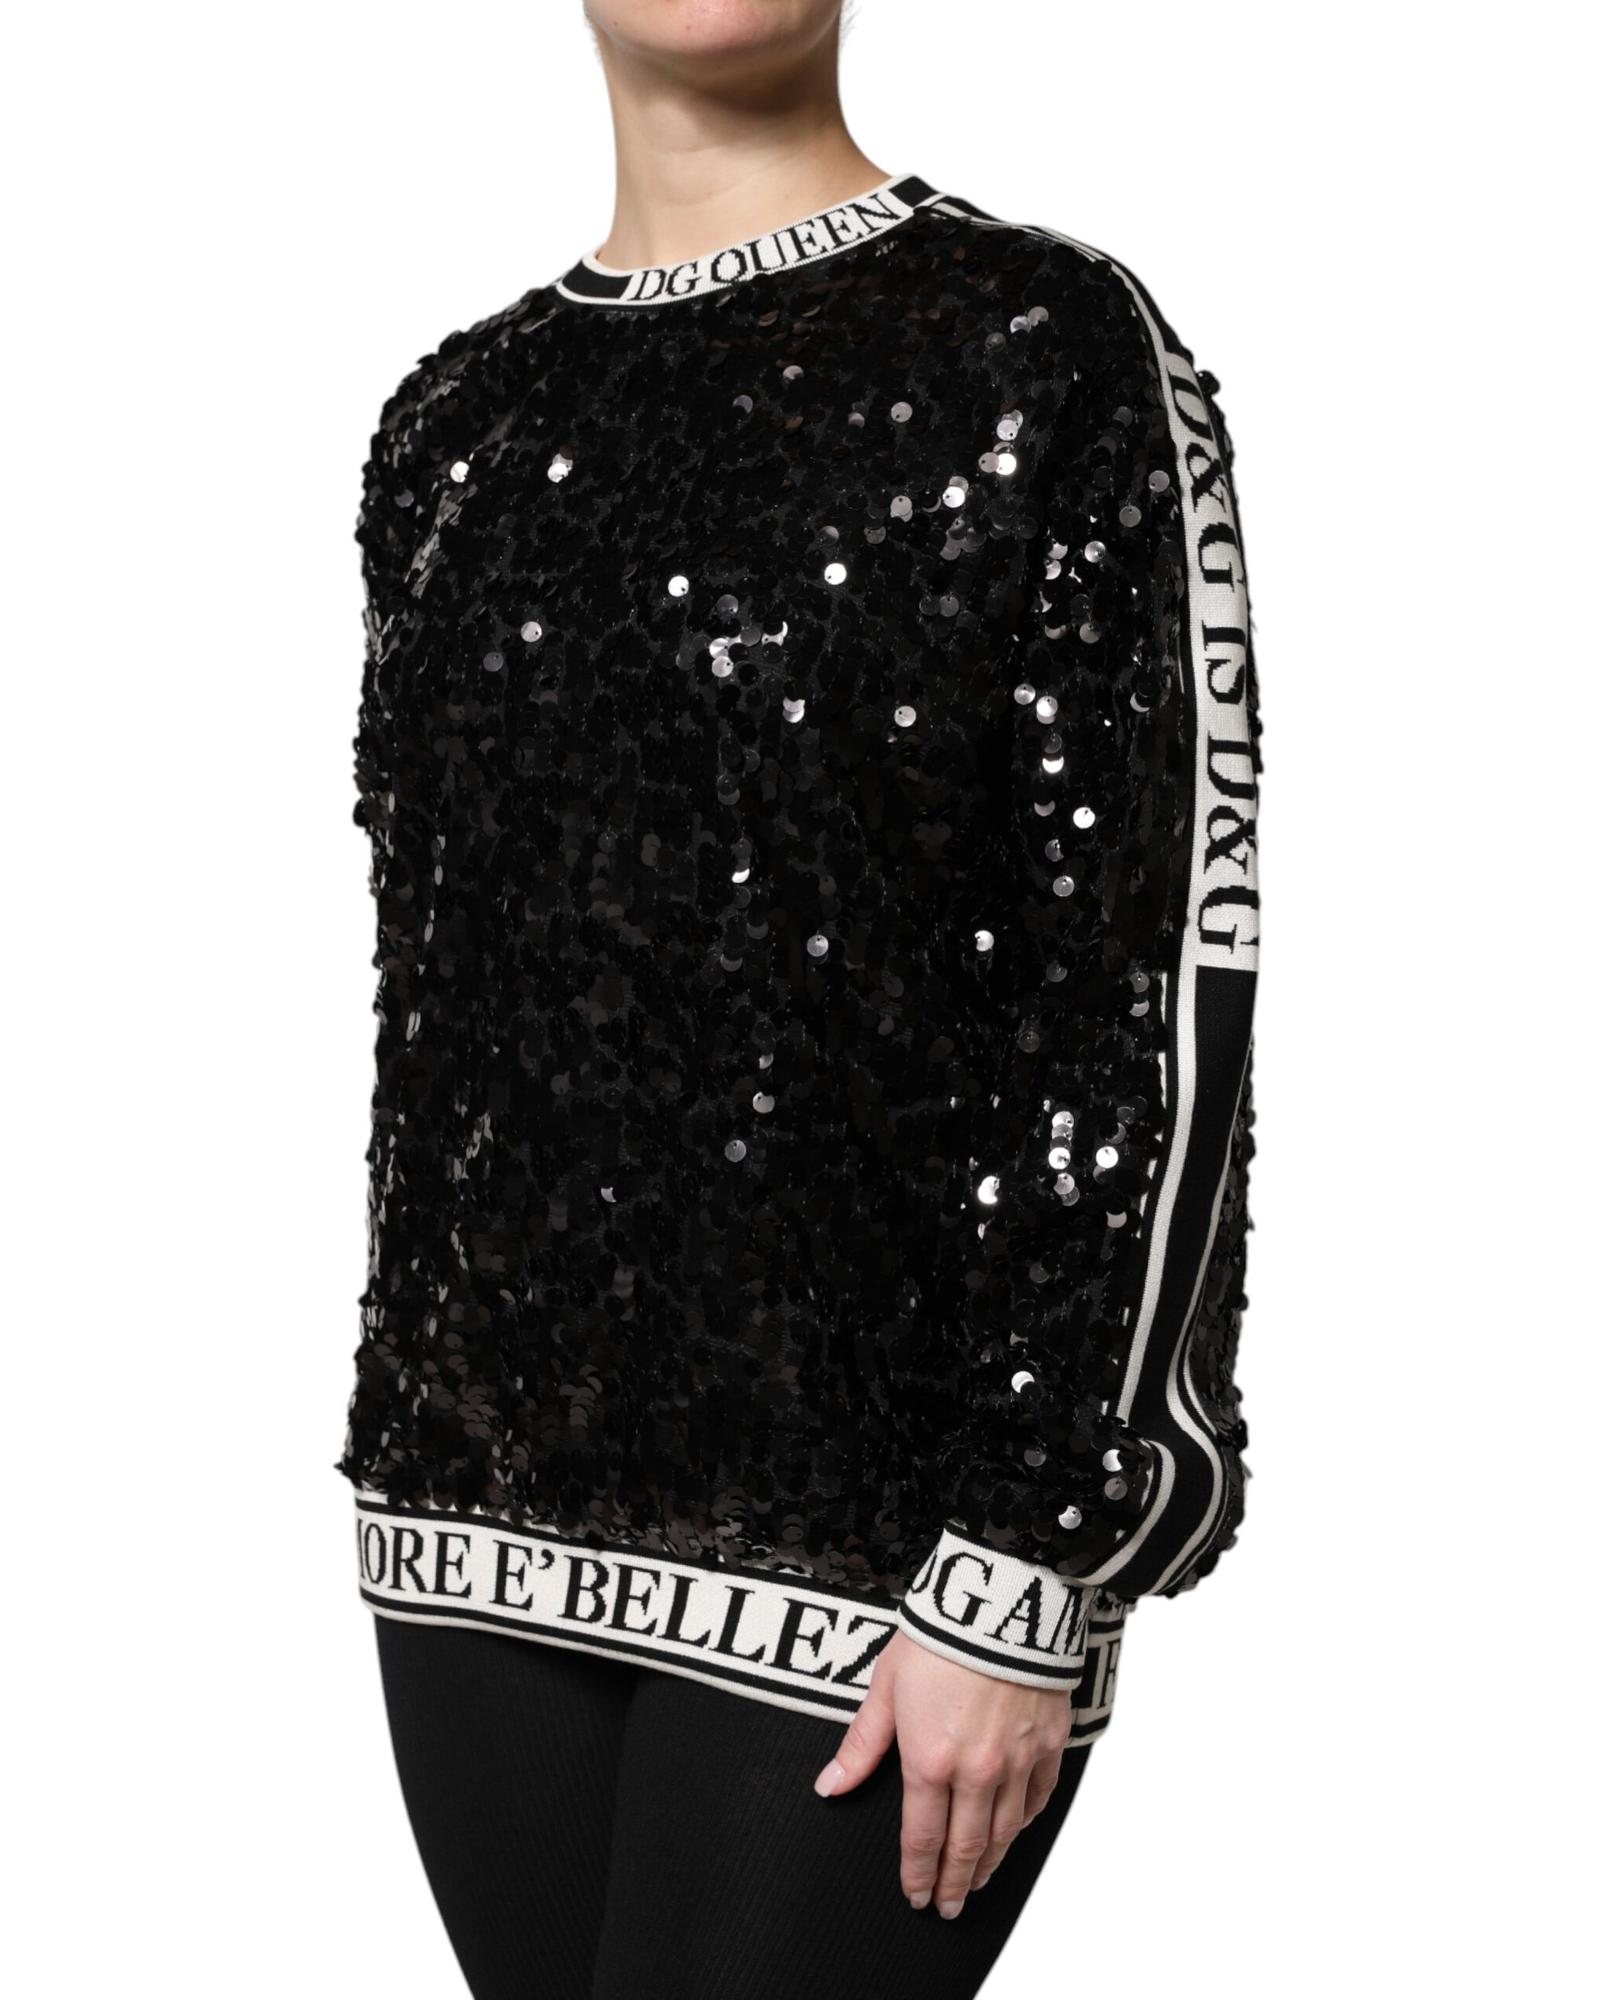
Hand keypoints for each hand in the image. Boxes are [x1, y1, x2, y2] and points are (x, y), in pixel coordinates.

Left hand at [812, 1631, 1071, 1917]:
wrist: (1000, 1599)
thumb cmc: (937, 1636)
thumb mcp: (886, 1685)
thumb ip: (862, 1744)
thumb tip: (829, 1786)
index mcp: (930, 1762)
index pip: (922, 1839)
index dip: (917, 1875)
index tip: (915, 1897)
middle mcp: (976, 1772)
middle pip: (966, 1847)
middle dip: (954, 1885)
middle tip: (948, 1909)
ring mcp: (1016, 1760)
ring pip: (1004, 1832)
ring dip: (989, 1864)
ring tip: (977, 1883)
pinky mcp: (1048, 1742)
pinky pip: (1038, 1797)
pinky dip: (1024, 1822)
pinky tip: (1015, 1831)